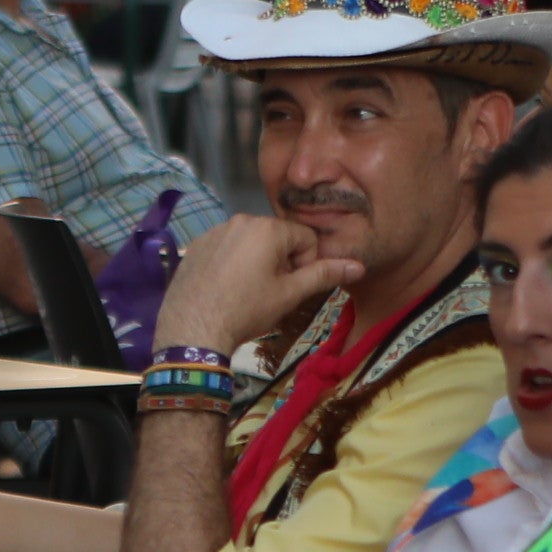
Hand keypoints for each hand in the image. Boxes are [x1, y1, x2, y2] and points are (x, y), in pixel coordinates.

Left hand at [155, 207, 356, 353]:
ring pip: (251, 243)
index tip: (290, 287)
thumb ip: (324, 275)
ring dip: (257, 263)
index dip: (306, 264)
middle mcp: (239, 220)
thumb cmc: (246, 310)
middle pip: (277, 238)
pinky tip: (225, 289)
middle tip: (268, 292)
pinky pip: (226, 249)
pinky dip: (232, 265)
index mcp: (267, 228)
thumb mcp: (290, 294)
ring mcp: (214, 232)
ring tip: (245, 293)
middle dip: (281, 262)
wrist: (193, 330)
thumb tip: (358, 266)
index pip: (305, 238)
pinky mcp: (196, 247)